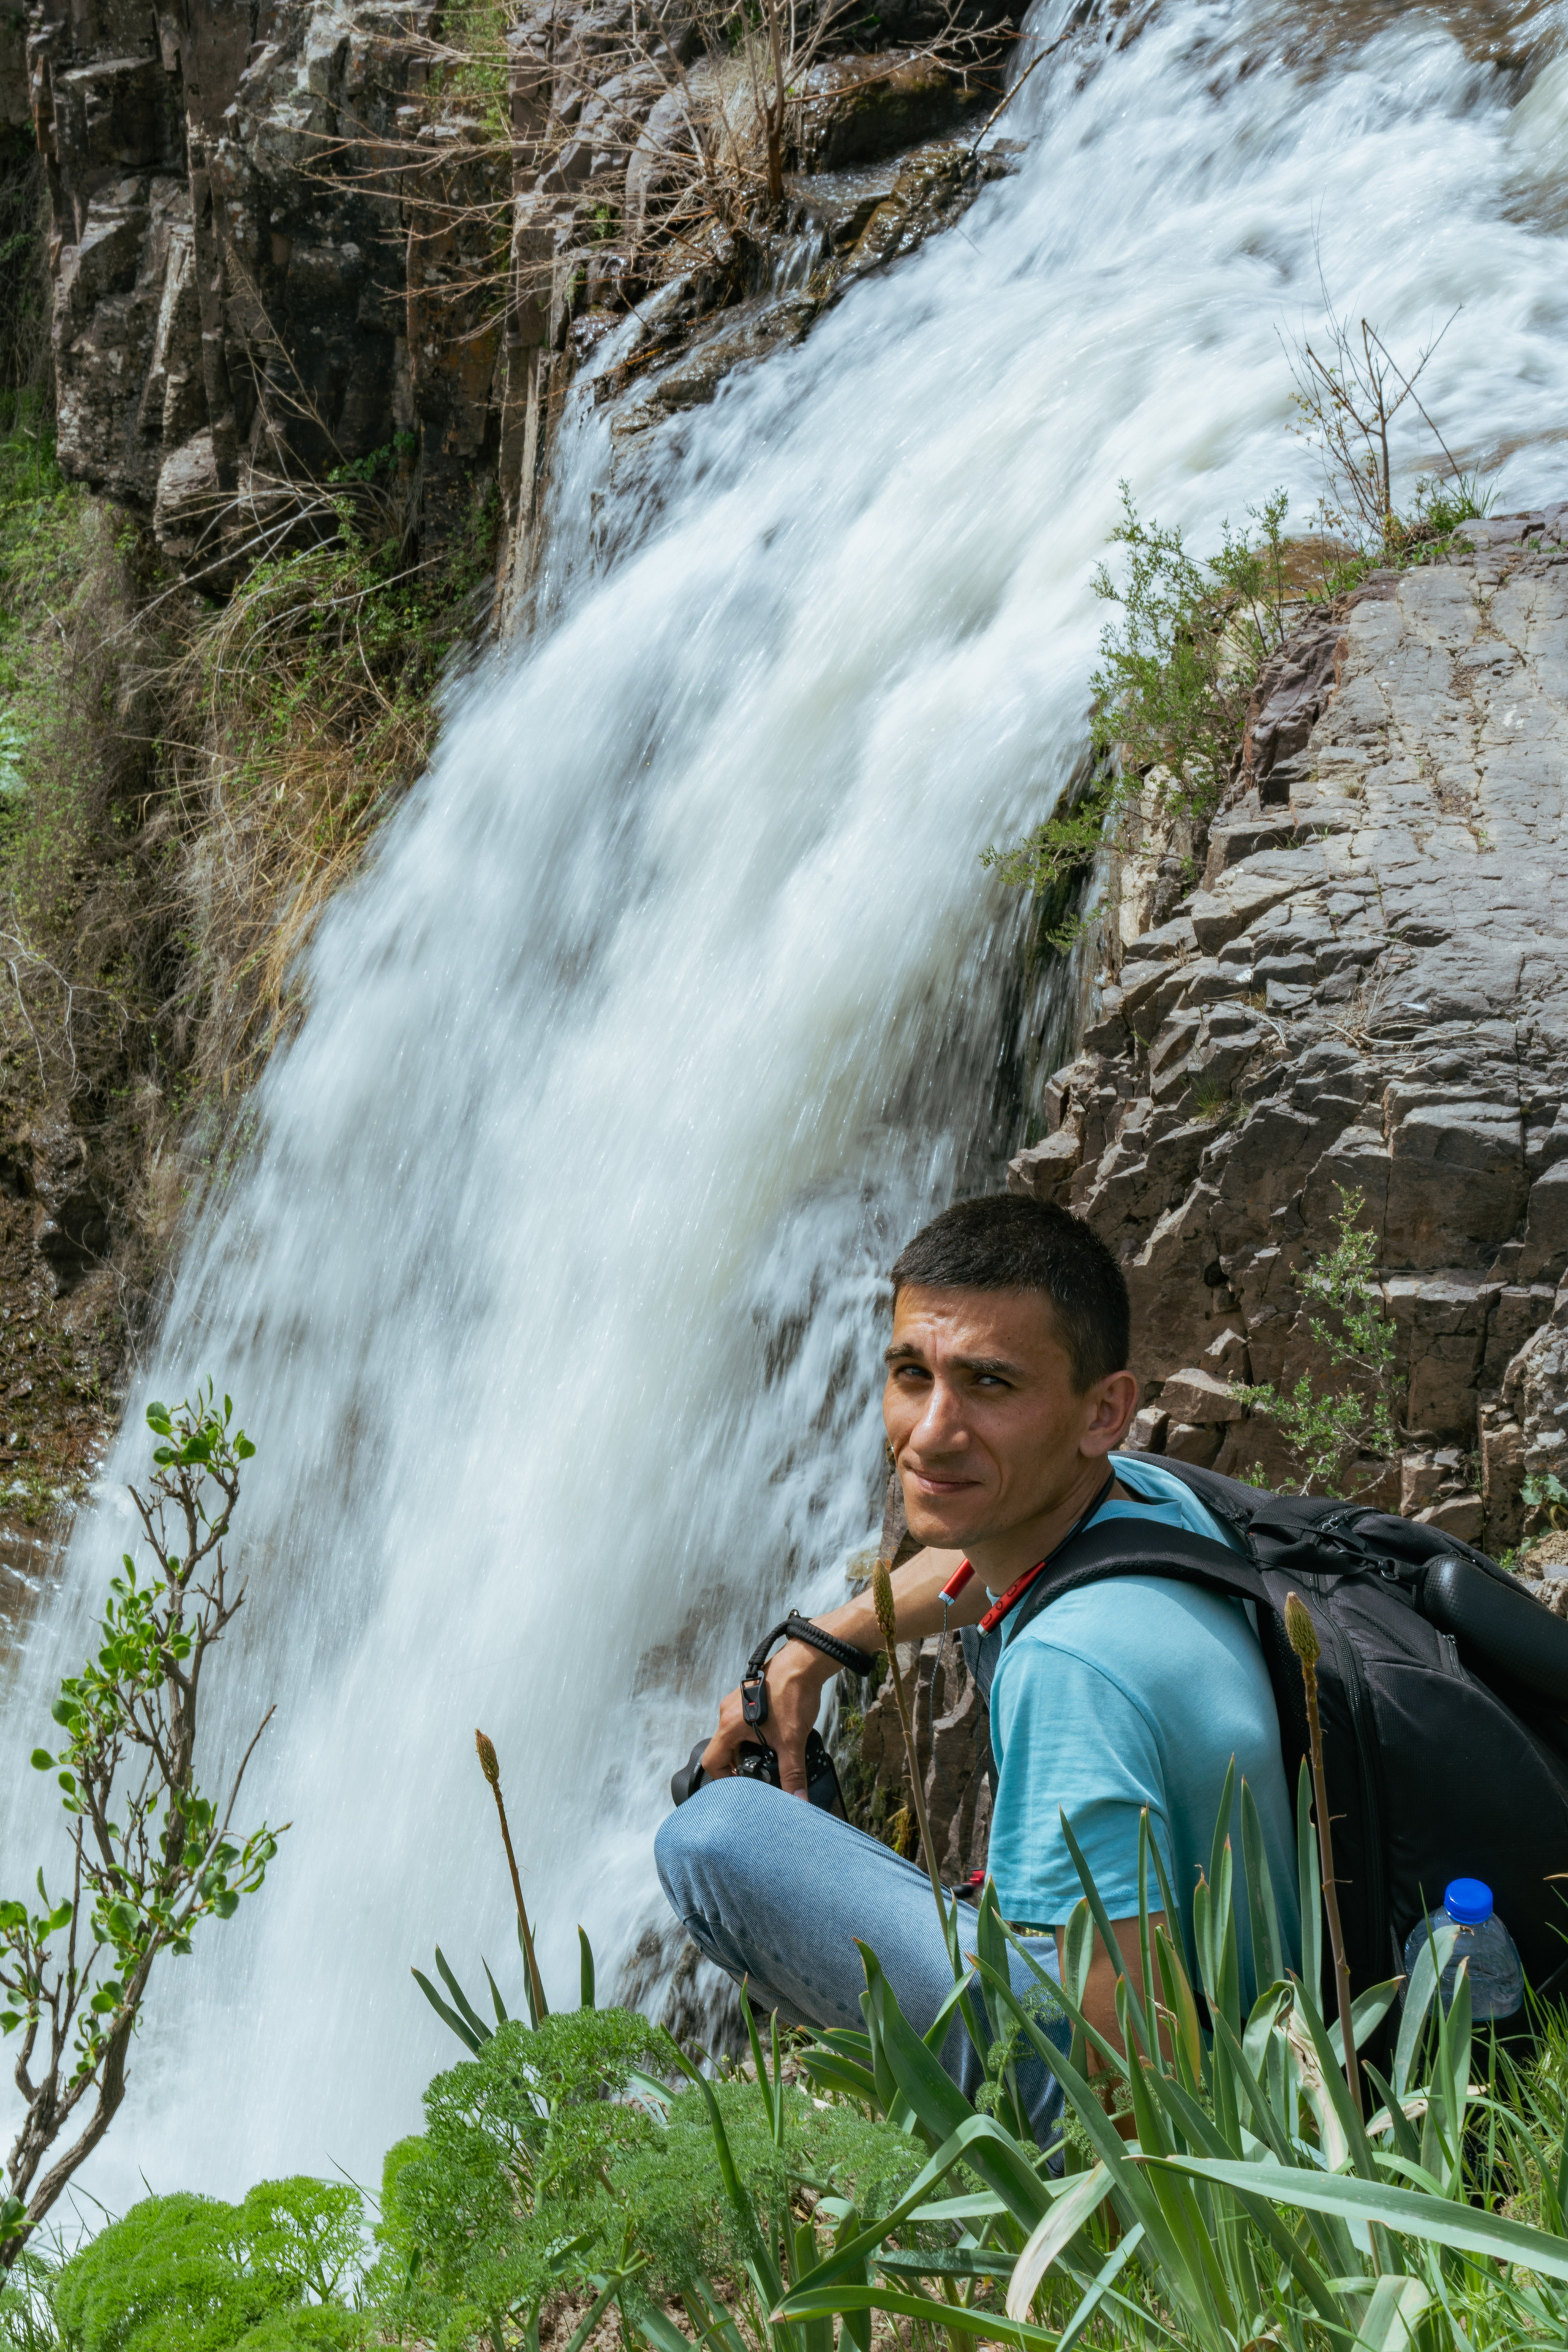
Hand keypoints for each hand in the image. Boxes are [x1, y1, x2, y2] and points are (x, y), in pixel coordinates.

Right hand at [699, 1639, 835, 1797]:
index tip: (743, 1785)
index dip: (724, 1778)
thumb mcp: (791, 1741)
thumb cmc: (791, 1694)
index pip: (712, 1761)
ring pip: (736, 1734)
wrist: (804, 1661)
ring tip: (771, 1754)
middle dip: (741, 1763)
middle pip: (724, 1748)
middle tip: (760, 1773)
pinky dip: (757, 1733)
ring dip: (750, 1747)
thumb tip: (798, 1801)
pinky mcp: (751, 1695)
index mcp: (729, 1725)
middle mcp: (728, 1712)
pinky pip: (746, 1721)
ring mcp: (738, 1702)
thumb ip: (793, 1774)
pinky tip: (777, 1734)